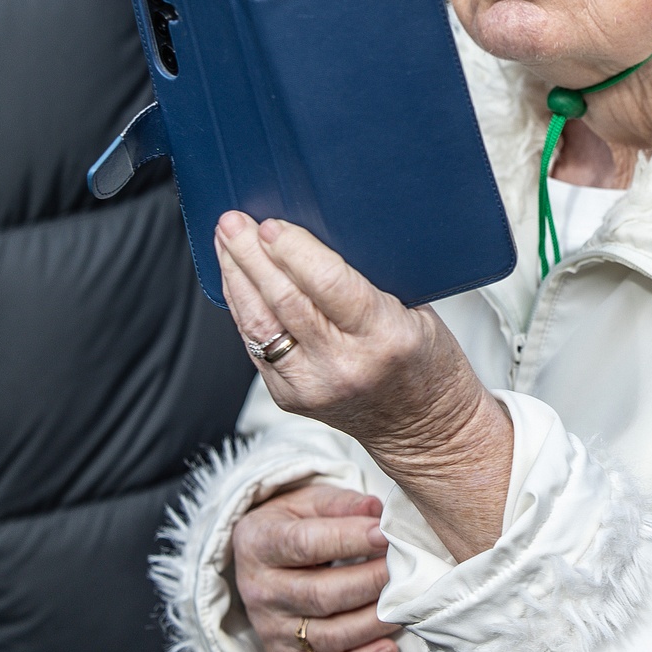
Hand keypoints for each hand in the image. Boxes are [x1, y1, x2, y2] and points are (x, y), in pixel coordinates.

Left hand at [215, 211, 511, 559]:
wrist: (422, 428)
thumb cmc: (426, 363)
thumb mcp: (415, 311)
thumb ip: (366, 280)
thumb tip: (311, 237)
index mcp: (385, 337)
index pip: (327, 283)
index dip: (292, 249)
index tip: (271, 224)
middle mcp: (343, 365)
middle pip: (284, 300)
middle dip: (252, 255)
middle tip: (234, 222)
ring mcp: (311, 386)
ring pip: (259, 324)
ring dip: (237, 277)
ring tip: (225, 243)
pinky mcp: (289, 397)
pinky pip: (256, 345)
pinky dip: (243, 309)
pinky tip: (237, 282)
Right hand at [232, 483, 401, 651]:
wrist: (258, 560)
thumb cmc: (291, 525)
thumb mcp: (307, 502)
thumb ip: (341, 505)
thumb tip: (376, 510)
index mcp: (259, 543)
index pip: (304, 545)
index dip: (347, 540)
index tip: (384, 534)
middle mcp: (261, 590)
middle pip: (319, 594)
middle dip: (368, 582)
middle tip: (401, 568)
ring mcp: (272, 629)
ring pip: (328, 635)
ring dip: (372, 622)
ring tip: (402, 603)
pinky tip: (388, 647)